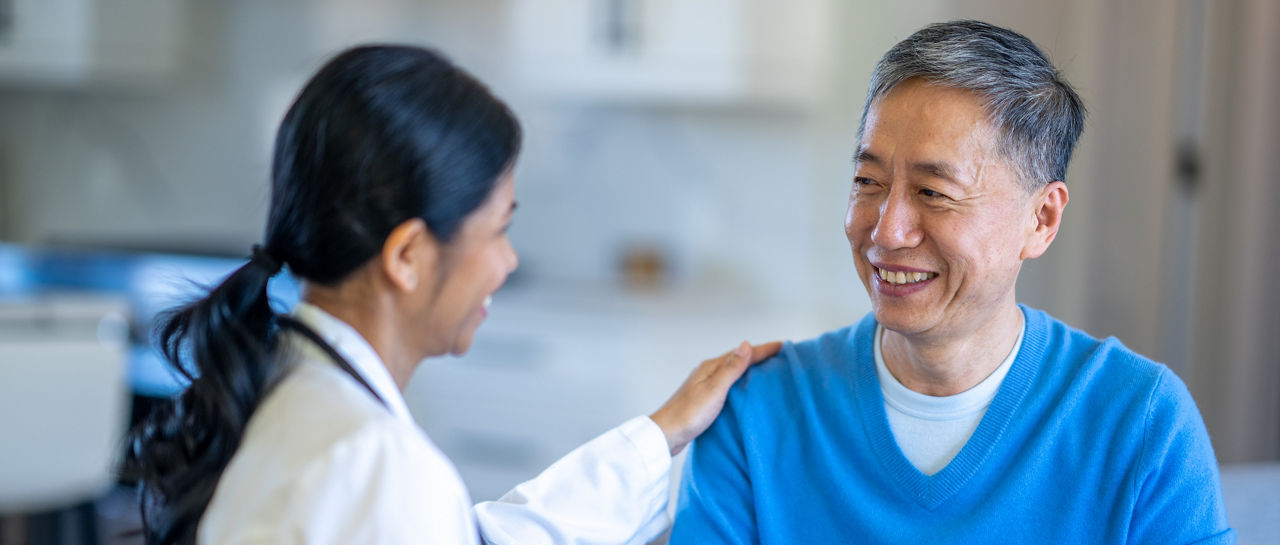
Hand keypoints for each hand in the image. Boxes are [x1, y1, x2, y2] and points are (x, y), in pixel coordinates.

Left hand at [649, 340, 782, 455]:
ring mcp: (705, 386)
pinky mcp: (705, 400)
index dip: (763, 350)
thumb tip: (746, 344)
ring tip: (767, 371)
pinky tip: (746, 392)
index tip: (782, 345)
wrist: (666, 434)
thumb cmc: (689, 414)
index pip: (742, 354)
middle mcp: (708, 373)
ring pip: (733, 373)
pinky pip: (728, 386)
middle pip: (738, 360)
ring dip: (750, 370)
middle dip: (758, 357)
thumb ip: (731, 368)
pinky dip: (741, 384)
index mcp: (711, 368)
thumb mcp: (714, 390)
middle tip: (779, 356)